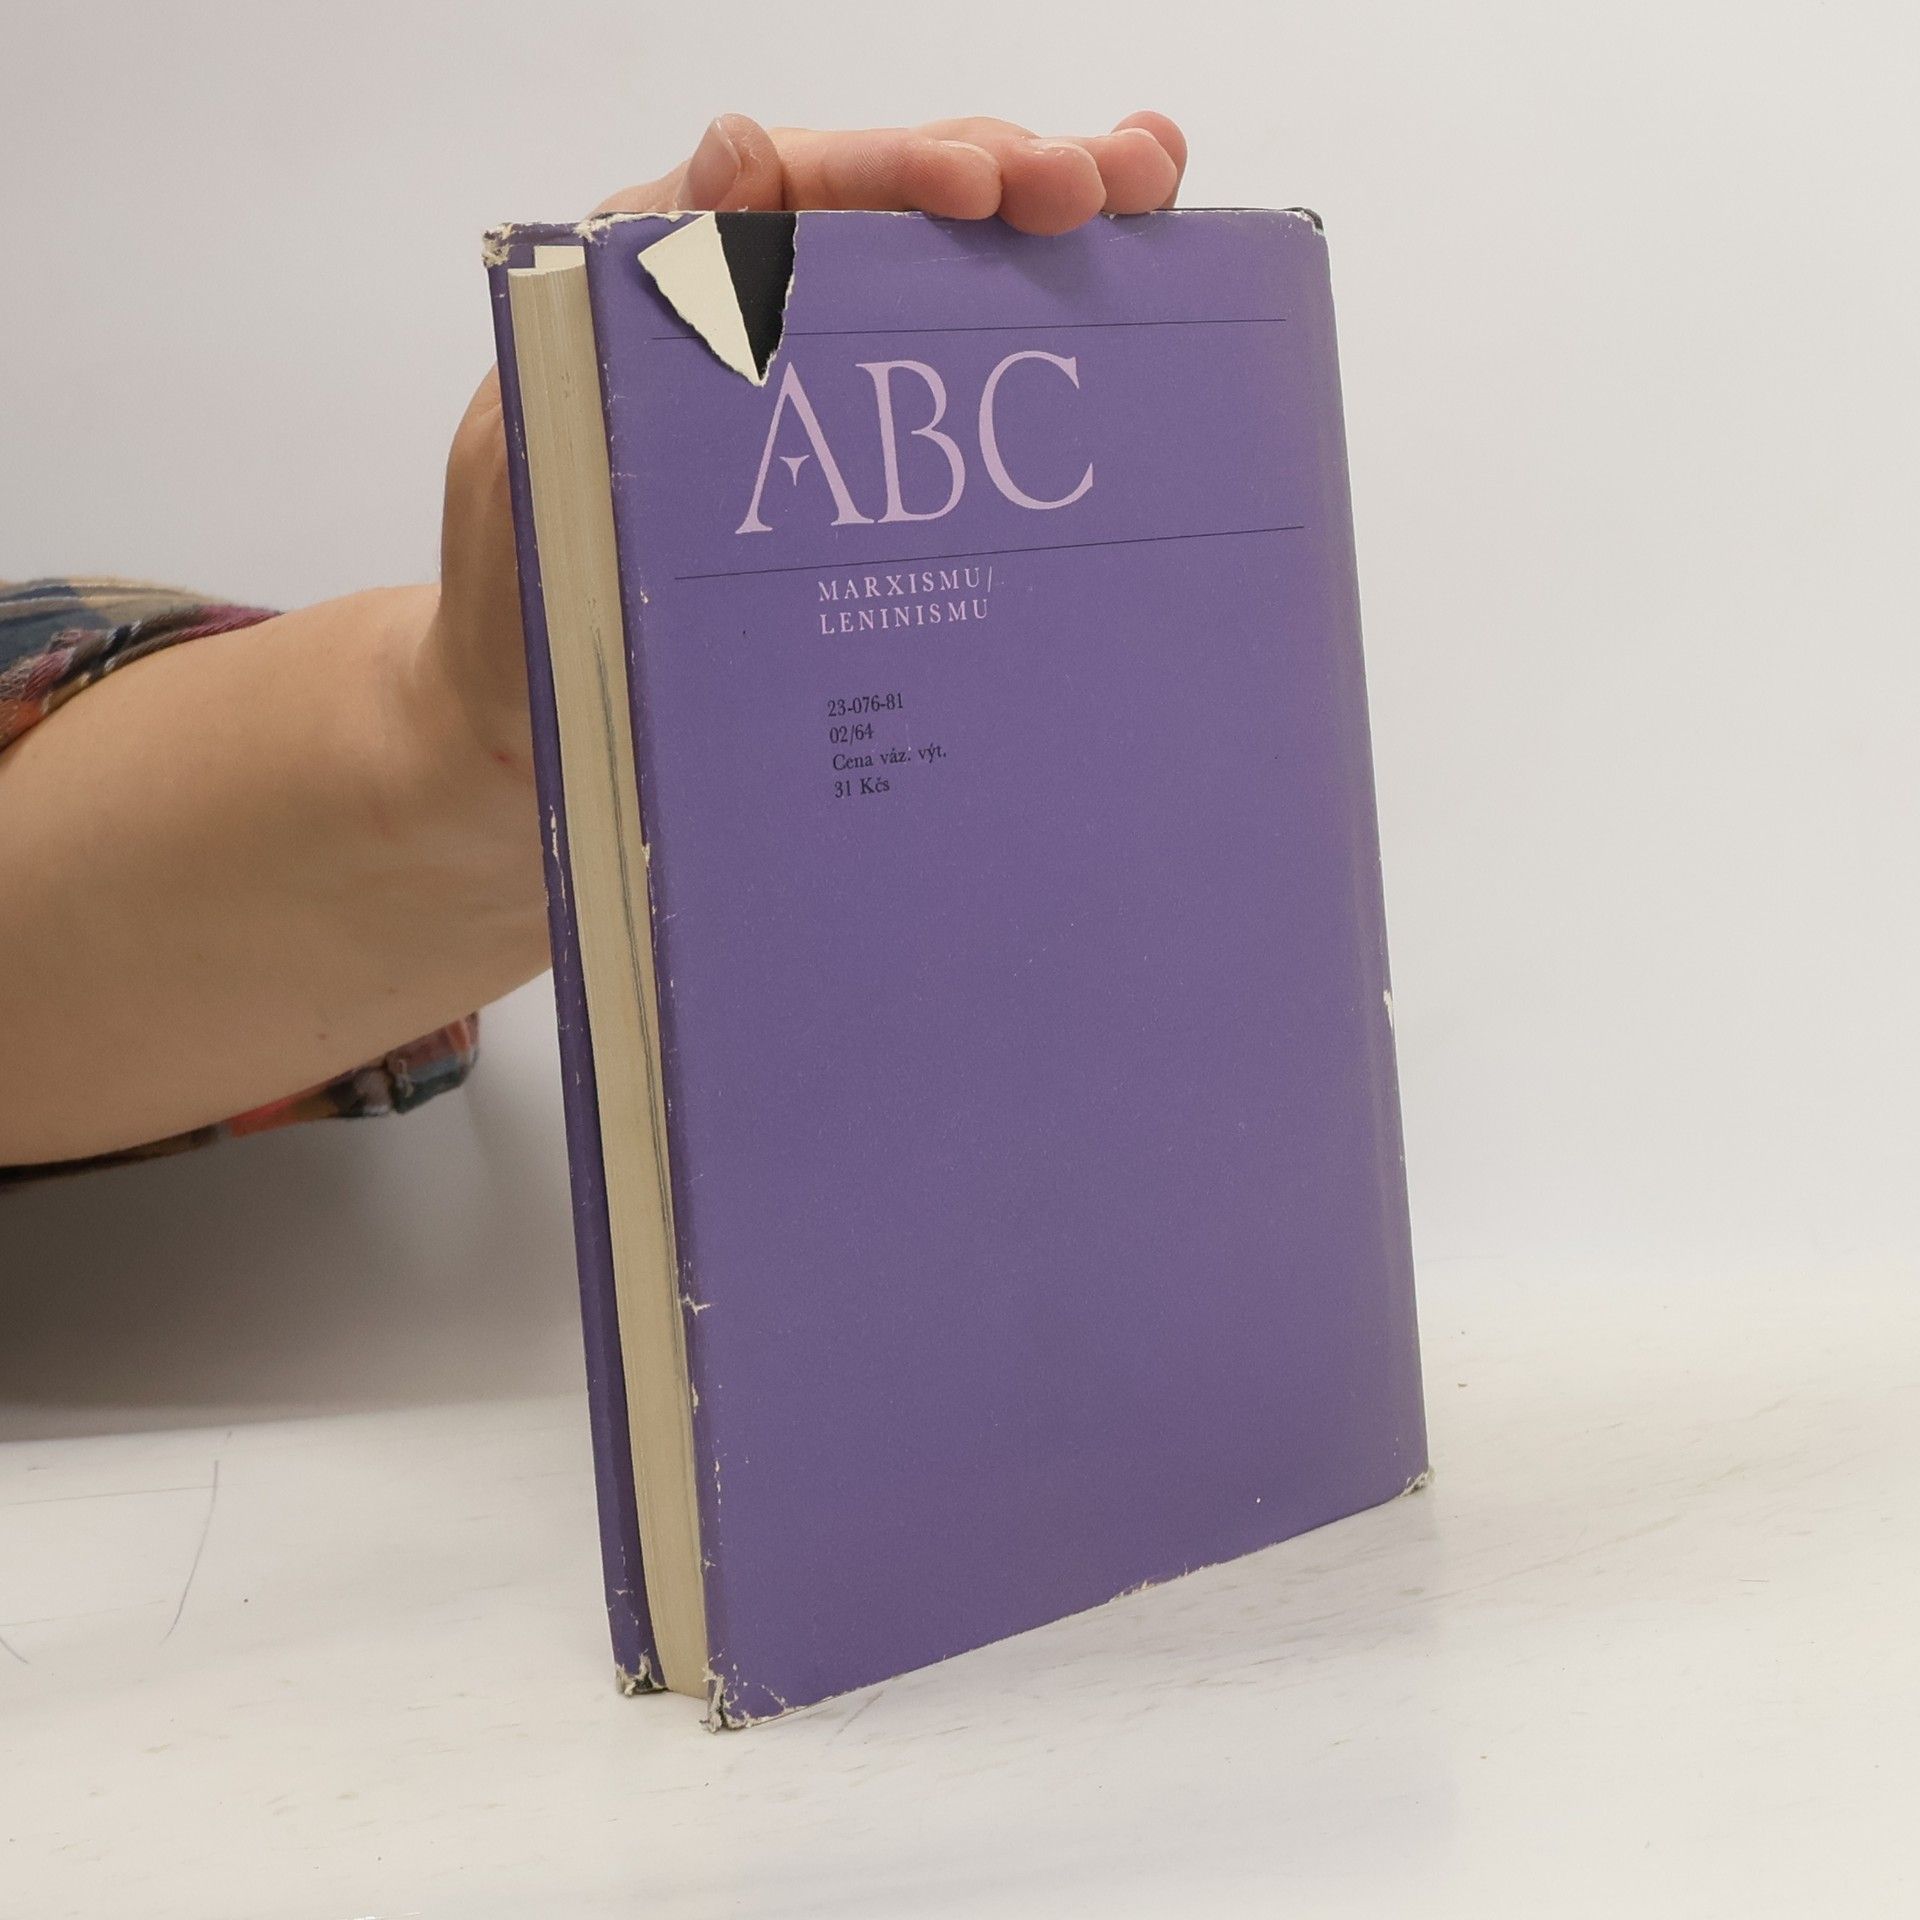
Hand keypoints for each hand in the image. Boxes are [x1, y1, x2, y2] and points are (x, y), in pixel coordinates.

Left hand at [424, 113, 1187, 782]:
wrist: (536, 737)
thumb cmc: (522, 610)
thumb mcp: (536, 453)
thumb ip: (624, 311)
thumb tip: (739, 148)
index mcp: (666, 293)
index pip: (799, 187)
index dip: (902, 173)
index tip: (988, 193)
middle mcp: (754, 324)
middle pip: (900, 217)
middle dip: (1014, 182)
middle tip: (1116, 185)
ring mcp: (820, 401)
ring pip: (948, 290)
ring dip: (1054, 240)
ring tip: (1151, 195)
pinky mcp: (863, 484)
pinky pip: (956, 402)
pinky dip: (1044, 350)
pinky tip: (1133, 306)